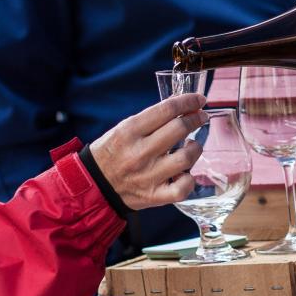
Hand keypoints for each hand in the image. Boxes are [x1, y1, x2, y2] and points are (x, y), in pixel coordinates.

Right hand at [89, 93, 207, 210]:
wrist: (95, 183)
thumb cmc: (113, 152)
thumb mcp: (124, 128)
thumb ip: (151, 119)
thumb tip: (182, 105)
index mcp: (130, 131)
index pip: (167, 109)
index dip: (188, 101)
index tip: (199, 100)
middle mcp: (140, 152)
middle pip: (179, 129)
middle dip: (196, 119)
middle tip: (200, 117)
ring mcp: (148, 175)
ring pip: (186, 158)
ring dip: (195, 148)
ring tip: (192, 145)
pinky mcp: (154, 196)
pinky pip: (182, 188)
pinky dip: (189, 179)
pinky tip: (185, 173)